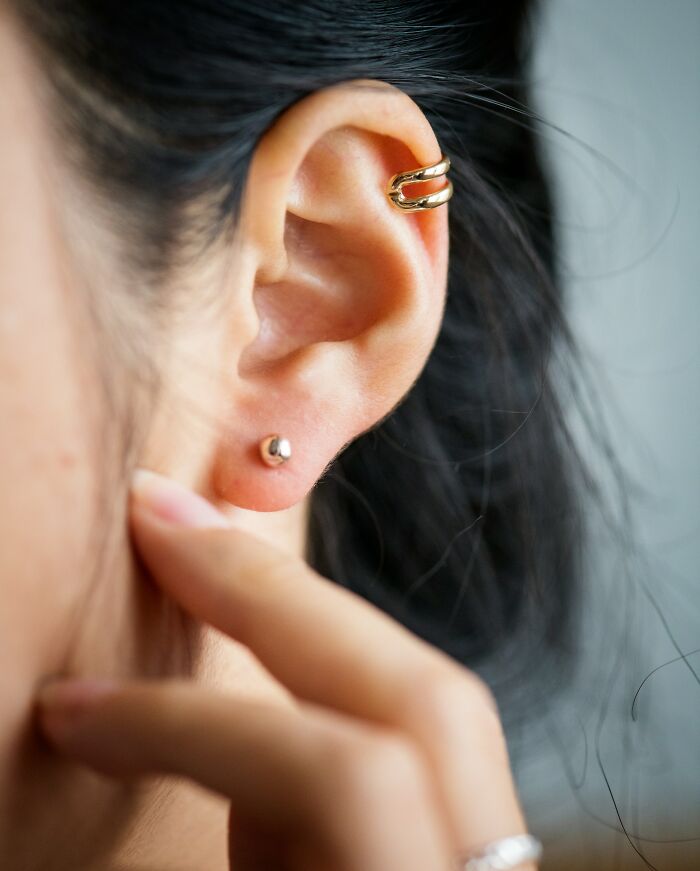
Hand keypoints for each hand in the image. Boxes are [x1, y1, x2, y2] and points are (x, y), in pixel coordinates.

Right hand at [37, 470, 535, 870]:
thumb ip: (214, 842)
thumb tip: (91, 733)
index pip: (343, 778)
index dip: (194, 723)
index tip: (75, 707)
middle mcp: (480, 870)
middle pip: (426, 694)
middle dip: (275, 597)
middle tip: (162, 524)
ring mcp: (498, 850)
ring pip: (430, 686)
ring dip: (305, 617)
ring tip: (206, 575)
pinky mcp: (481, 834)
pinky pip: (419, 713)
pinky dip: (335, 661)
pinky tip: (269, 650)